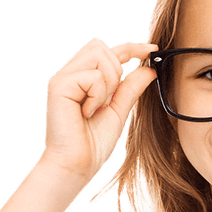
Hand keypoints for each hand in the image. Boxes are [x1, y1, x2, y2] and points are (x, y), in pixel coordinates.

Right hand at [39, 38, 157, 179]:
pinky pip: (92, 76)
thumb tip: (150, 69)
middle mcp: (69, 73)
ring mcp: (62, 78)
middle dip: (116, 69)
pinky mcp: (58, 85)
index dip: (131, 47)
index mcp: (81, 77)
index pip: (107, 50)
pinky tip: (87, 112)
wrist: (76, 165)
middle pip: (101, 46)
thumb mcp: (119, 111)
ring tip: (97, 106)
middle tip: (109, 99)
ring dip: (108, 82)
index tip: (153, 50)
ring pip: (99, 55)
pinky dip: (98, 96)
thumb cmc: (92, 143)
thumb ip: (131, 88)